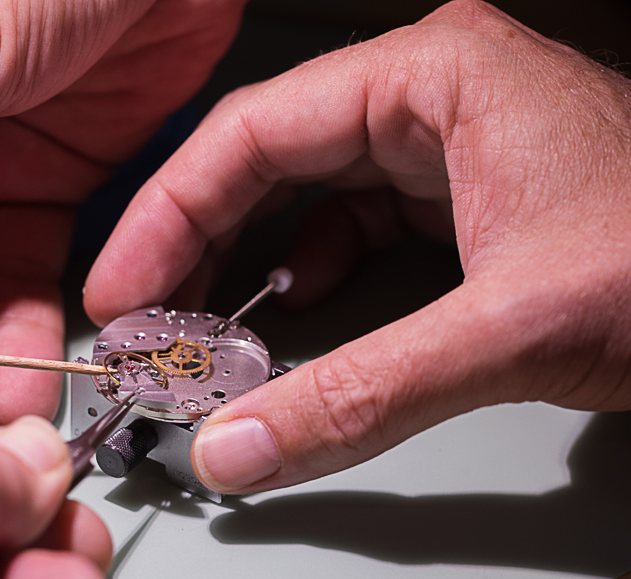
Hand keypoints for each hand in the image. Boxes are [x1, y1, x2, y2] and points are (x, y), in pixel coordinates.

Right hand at [85, 0, 630, 493]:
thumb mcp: (510, 331)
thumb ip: (361, 395)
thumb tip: (235, 449)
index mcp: (434, 77)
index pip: (252, 134)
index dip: (166, 216)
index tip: (119, 295)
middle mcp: (435, 97)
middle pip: (269, 164)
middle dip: (199, 247)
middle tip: (144, 328)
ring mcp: (456, 149)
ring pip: (310, 200)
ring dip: (250, 269)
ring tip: (198, 333)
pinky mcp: (474, 203)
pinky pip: (360, 232)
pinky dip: (315, 283)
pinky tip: (291, 322)